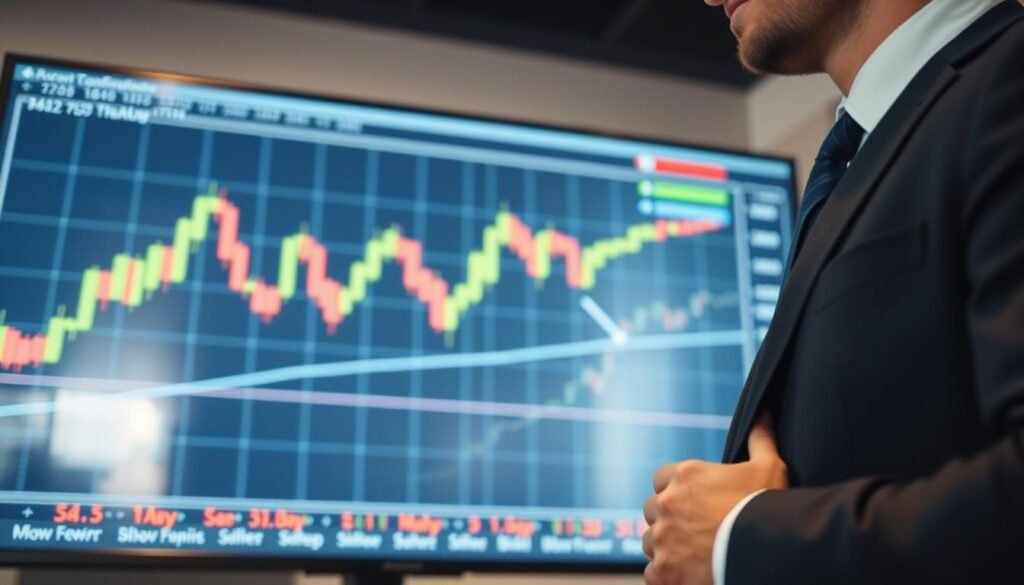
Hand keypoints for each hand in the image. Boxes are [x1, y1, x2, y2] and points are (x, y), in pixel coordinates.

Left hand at [642, 414, 788, 584]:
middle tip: (694, 532)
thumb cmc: (766, 509)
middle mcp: (667, 505)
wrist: (765, 552)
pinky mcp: (662, 570)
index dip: (675, 491)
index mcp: (685, 476)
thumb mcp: (770, 468)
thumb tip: (764, 415)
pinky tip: (688, 575)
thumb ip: (761, 440)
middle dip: (668, 520)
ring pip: (650, 542)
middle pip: (653, 511)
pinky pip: (652, 572)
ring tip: (693, 555)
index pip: (662, 480)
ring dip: (666, 548)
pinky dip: (666, 575)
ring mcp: (662, 539)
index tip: (693, 503)